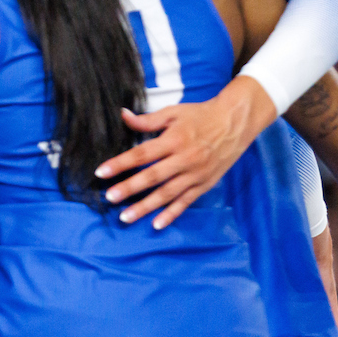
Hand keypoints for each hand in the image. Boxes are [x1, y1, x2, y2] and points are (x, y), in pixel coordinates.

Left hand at [95, 76, 276, 228]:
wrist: (235, 122)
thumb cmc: (201, 115)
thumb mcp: (174, 112)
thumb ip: (148, 120)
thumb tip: (123, 115)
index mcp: (174, 139)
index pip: (141, 153)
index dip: (120, 163)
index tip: (102, 172)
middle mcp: (184, 159)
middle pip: (152, 176)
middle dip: (129, 188)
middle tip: (110, 197)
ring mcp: (195, 174)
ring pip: (167, 194)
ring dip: (145, 207)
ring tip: (126, 217)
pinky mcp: (205, 184)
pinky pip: (186, 202)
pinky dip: (172, 214)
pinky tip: (157, 224)